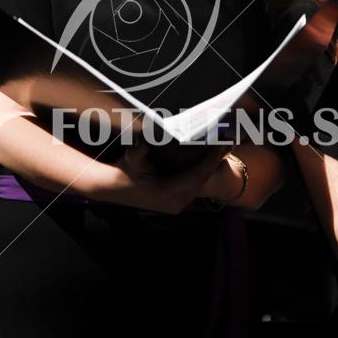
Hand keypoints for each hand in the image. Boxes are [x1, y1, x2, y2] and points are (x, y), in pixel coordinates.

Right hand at [115, 139, 229, 213]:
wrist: (110, 187)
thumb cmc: (123, 170)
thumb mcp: (133, 156)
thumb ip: (144, 146)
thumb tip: (155, 131)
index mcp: (170, 193)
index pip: (199, 173)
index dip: (212, 157)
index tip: (223, 142)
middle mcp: (177, 203)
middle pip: (202, 178)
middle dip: (214, 160)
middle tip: (227, 142)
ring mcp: (176, 205)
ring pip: (199, 183)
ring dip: (208, 166)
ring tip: (221, 148)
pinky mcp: (174, 203)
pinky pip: (192, 186)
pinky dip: (200, 173)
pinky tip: (207, 160)